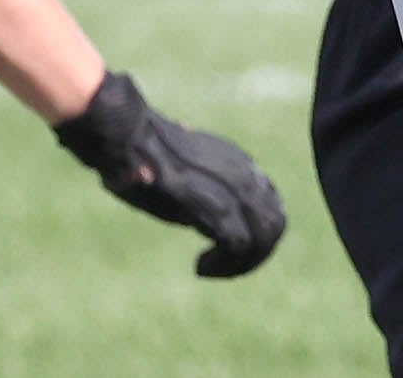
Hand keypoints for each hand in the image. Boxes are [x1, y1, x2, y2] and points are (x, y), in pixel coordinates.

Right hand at [53, 71, 286, 275]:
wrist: (127, 134)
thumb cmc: (139, 151)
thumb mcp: (178, 169)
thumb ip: (195, 188)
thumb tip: (190, 204)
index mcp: (237, 161)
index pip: (270, 201)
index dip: (257, 232)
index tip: (231, 248)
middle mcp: (243, 172)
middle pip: (274, 223)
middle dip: (255, 254)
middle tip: (225, 267)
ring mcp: (233, 188)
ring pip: (263, 237)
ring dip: (241, 264)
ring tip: (210, 269)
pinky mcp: (216, 206)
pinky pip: (238, 246)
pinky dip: (223, 265)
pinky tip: (200, 267)